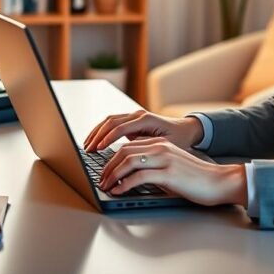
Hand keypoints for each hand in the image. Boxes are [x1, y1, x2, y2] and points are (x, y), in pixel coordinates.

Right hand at [82, 109, 202, 151]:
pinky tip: (95, 141)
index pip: (121, 127)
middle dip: (98, 136)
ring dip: (97, 132)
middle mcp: (139, 115)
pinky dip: (101, 131)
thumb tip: (131, 158)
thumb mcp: (167, 146)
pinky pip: (112, 123)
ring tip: (87, 146)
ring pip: (109, 120)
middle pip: (112, 122)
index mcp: (147, 119)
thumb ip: (149, 149)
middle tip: (88, 150)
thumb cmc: (180, 139)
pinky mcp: (131, 120)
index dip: (108, 138)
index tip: (99, 149)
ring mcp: (134, 115)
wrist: (186, 129)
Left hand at [98, 138, 246, 206]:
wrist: (219, 181)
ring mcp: (164, 159)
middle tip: (101, 180)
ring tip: (106, 186)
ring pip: (128, 162)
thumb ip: (154, 165)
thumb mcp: (171, 164)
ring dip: (112, 175)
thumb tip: (132, 175)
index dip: (111, 159)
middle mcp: (160, 147)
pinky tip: (119, 191)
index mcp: (160, 143)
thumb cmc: (196, 178)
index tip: (104, 171)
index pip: (128, 146)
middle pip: (123, 152)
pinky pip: (138, 177)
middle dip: (108, 167)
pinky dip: (124, 184)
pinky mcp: (168, 174)